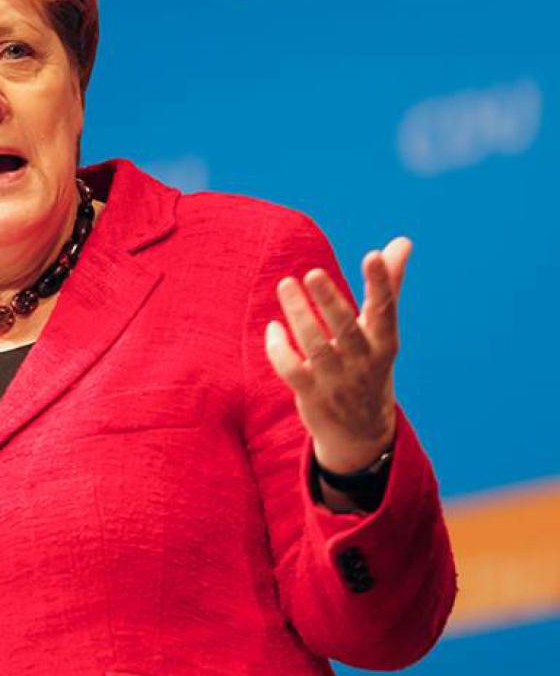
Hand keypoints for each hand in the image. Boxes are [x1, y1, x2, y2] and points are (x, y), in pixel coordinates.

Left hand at [264, 237, 410, 472]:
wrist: (362, 433)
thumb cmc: (370, 367)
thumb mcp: (382, 332)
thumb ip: (387, 286)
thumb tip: (401, 242)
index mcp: (385, 344)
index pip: (386, 311)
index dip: (380, 284)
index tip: (372, 255)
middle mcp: (364, 362)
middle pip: (347, 328)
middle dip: (330, 301)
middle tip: (312, 274)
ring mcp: (337, 381)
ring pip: (315, 346)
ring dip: (298, 315)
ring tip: (286, 284)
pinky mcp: (312, 394)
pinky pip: (292, 369)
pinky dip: (280, 348)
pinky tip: (274, 327)